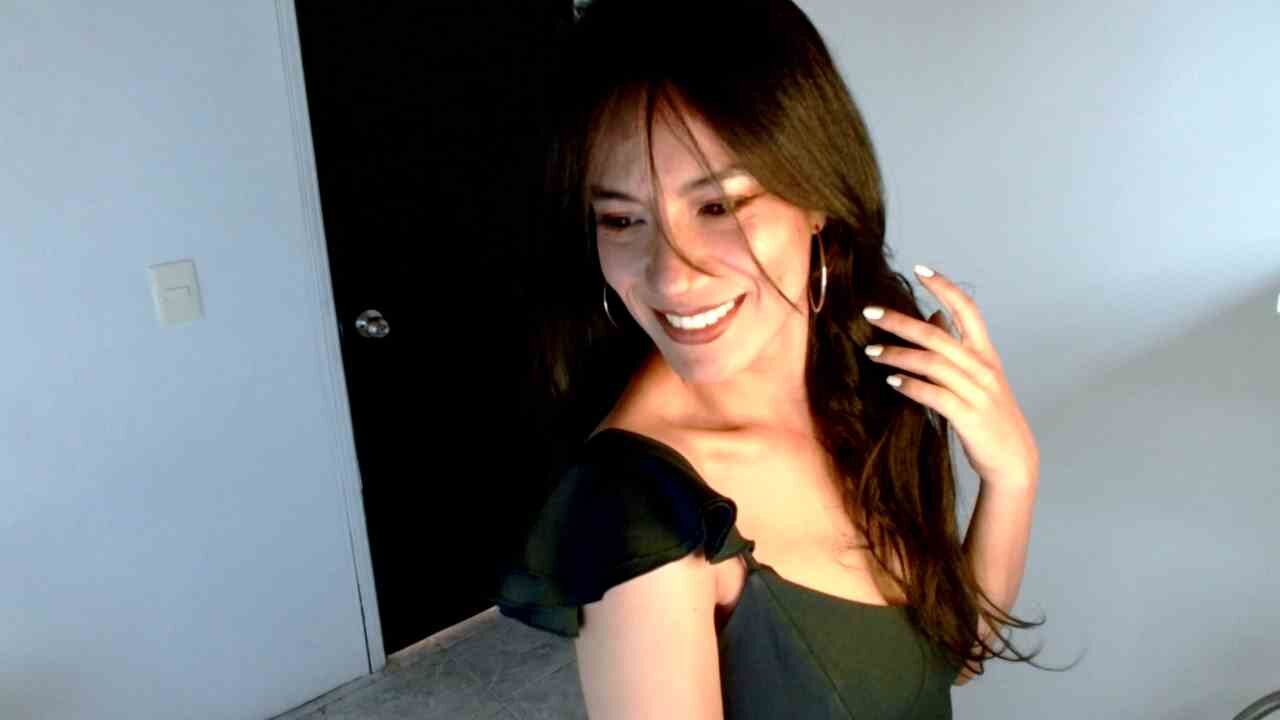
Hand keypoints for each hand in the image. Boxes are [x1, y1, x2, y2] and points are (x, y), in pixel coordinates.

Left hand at [862, 266, 1038, 487]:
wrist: (1013, 460)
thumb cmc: (990, 416)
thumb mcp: (978, 378)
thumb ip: (957, 349)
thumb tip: (933, 317)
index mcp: (986, 355)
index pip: (967, 310)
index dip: (945, 287)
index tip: (919, 269)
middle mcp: (983, 368)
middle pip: (938, 334)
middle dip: (901, 321)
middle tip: (870, 312)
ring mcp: (977, 392)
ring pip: (932, 363)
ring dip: (897, 355)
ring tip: (871, 351)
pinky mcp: (968, 416)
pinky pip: (934, 395)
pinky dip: (911, 386)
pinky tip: (891, 381)